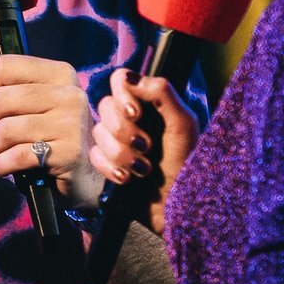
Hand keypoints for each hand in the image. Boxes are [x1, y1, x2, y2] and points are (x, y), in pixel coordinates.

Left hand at [0, 54, 102, 210]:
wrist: (86, 174)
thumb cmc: (48, 135)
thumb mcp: (21, 106)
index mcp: (59, 73)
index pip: (4, 66)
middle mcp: (69, 93)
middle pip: (0, 99)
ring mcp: (71, 123)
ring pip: (5, 130)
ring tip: (0, 151)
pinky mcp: (69, 153)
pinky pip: (16, 156)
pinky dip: (2, 165)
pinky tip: (8, 166)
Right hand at [89, 69, 198, 234]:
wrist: (179, 207)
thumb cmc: (188, 164)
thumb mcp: (183, 124)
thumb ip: (161, 92)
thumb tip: (128, 76)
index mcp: (150, 104)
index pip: (120, 80)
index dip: (122, 95)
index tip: (135, 113)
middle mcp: (131, 119)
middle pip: (104, 107)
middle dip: (123, 130)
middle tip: (145, 146)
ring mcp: (118, 141)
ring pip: (97, 133)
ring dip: (120, 153)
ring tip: (142, 169)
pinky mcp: (109, 164)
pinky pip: (94, 156)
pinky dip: (110, 168)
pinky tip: (127, 179)